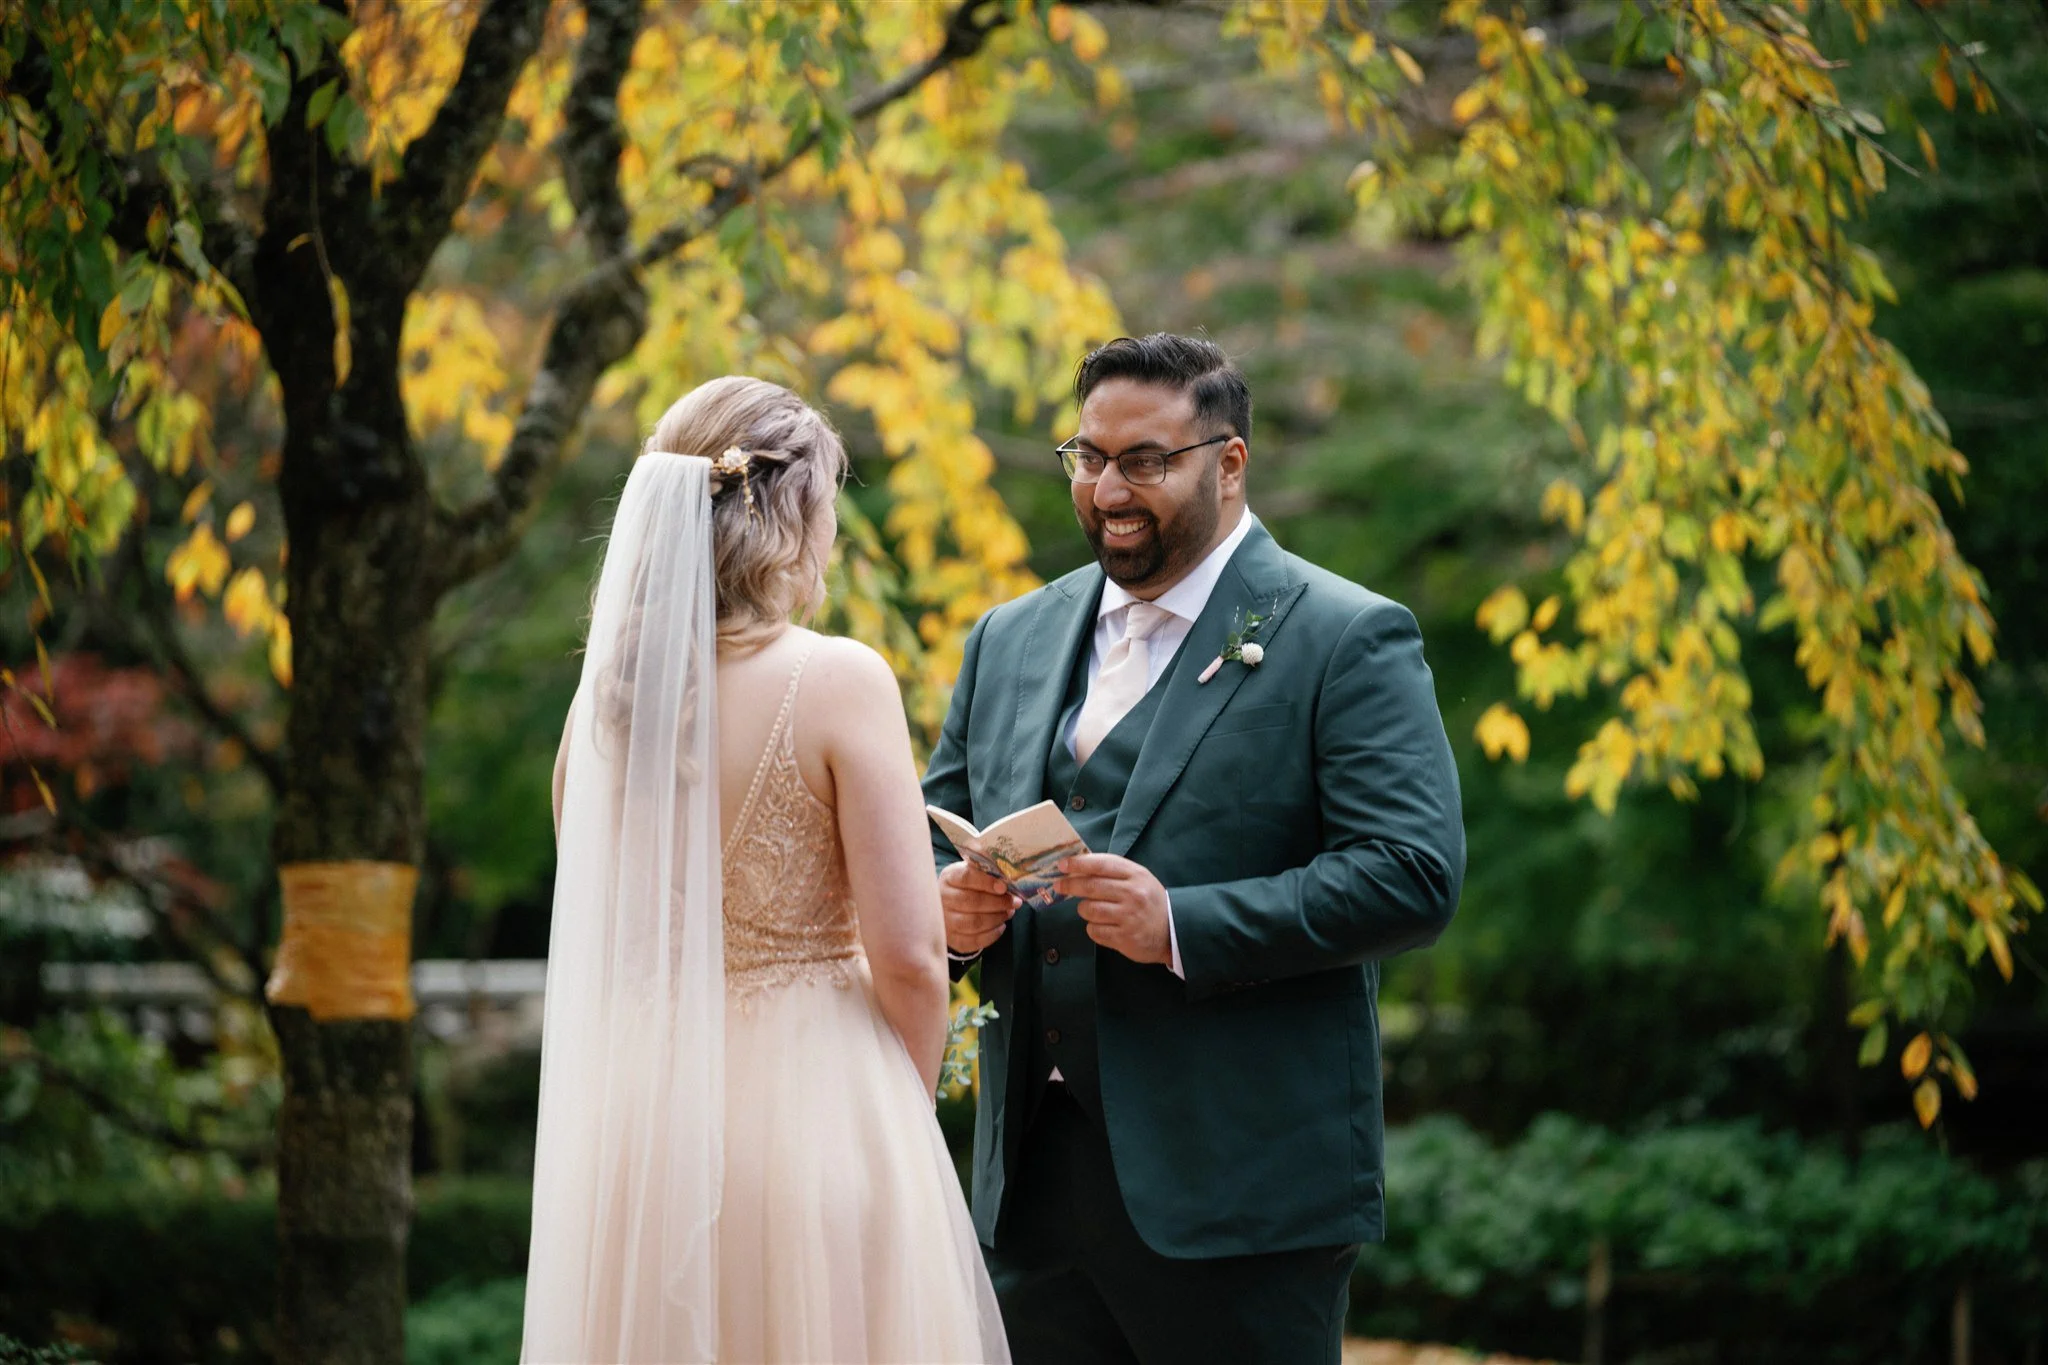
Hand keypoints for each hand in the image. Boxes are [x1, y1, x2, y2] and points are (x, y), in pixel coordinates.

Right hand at [939, 860, 1018, 956]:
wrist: (948, 906)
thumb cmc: (966, 886)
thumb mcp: (972, 872)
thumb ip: (987, 871)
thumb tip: (1010, 875)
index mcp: (949, 878)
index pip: (966, 877)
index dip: (987, 882)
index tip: (1004, 887)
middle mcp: (942, 899)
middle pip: (972, 902)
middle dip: (998, 903)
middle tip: (1015, 902)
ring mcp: (945, 921)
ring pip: (974, 923)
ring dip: (997, 918)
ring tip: (1009, 912)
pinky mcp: (952, 940)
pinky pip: (974, 941)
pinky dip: (992, 935)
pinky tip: (1001, 926)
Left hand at [1055, 853, 1171, 966]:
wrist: (1173, 930)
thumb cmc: (1149, 901)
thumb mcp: (1138, 878)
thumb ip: (1112, 871)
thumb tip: (1078, 866)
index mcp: (1136, 875)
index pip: (1101, 864)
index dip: (1078, 864)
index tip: (1062, 865)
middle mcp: (1133, 894)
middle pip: (1091, 887)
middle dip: (1070, 885)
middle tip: (1059, 885)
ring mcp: (1128, 917)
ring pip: (1089, 910)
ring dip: (1084, 909)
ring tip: (1092, 909)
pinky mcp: (1124, 938)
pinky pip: (1094, 931)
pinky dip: (1093, 928)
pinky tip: (1102, 925)